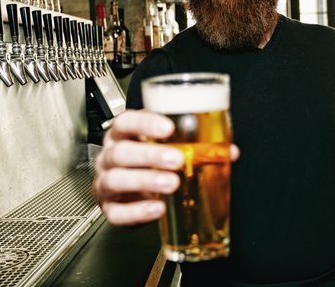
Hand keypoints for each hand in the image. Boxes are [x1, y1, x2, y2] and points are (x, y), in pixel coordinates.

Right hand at [93, 109, 239, 225]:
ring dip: (145, 181)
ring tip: (171, 183)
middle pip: (121, 152)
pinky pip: (118, 212)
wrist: (132, 192)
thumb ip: (195, 146)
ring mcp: (106, 183)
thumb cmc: (150, 162)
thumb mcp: (168, 147)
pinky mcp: (110, 208)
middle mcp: (110, 157)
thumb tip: (229, 152)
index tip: (168, 128)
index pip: (125, 121)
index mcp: (123, 135)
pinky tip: (157, 208)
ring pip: (116, 180)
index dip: (144, 123)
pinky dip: (138, 211)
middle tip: (176, 159)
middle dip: (149, 154)